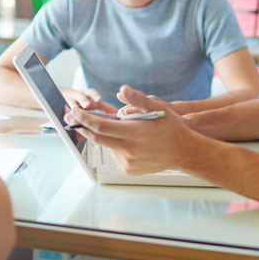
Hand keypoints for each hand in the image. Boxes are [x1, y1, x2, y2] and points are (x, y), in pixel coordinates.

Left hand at [69, 85, 196, 174]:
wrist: (184, 152)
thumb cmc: (171, 128)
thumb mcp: (157, 107)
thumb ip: (137, 99)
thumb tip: (121, 90)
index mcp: (134, 132)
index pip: (100, 125)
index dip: (84, 118)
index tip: (75, 112)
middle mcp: (129, 149)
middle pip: (97, 138)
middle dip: (84, 127)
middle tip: (74, 118)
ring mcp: (128, 162)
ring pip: (107, 146)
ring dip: (103, 136)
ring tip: (114, 127)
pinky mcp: (129, 169)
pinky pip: (115, 155)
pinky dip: (115, 146)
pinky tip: (127, 141)